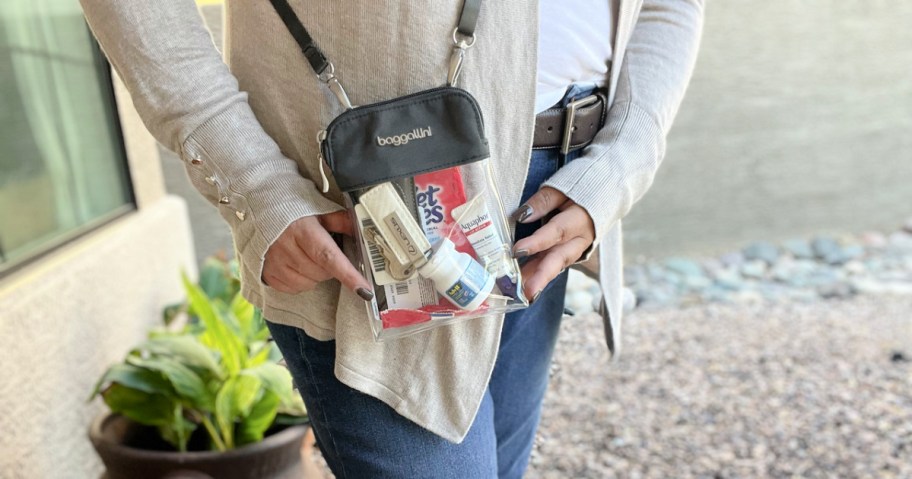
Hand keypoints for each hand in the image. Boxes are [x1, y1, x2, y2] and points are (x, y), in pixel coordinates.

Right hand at [262, 211, 373, 300]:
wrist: (255, 208)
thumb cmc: (291, 209)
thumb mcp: (317, 209)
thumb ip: (340, 220)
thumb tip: (363, 229)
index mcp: (303, 230)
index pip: (330, 257)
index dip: (349, 276)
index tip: (365, 291)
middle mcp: (287, 248)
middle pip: (323, 273)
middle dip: (330, 266)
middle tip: (323, 250)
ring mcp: (275, 263)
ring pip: (309, 283)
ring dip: (315, 274)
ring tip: (307, 255)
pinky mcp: (266, 274)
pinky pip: (294, 288)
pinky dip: (300, 280)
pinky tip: (295, 264)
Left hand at [511, 187, 594, 302]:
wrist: (607, 192)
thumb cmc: (580, 187)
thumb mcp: (562, 186)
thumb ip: (543, 201)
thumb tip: (521, 215)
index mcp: (580, 219)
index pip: (557, 231)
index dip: (537, 242)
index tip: (517, 250)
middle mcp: (581, 238)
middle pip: (560, 258)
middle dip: (543, 276)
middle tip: (528, 292)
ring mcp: (577, 247)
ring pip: (556, 265)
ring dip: (538, 279)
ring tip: (520, 293)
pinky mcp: (571, 252)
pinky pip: (555, 264)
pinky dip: (540, 273)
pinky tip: (524, 283)